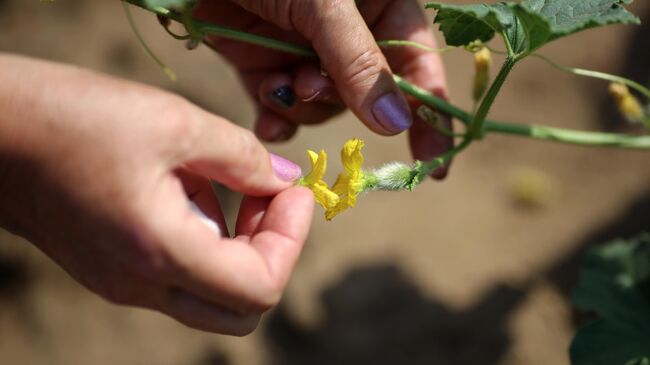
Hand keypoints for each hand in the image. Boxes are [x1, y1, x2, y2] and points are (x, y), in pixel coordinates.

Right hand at [0, 54, 312, 334]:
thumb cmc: (73, 117)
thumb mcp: (175, 122)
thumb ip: (242, 157)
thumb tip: (286, 179)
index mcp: (160, 252)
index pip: (260, 288)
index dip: (292, 239)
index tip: (294, 190)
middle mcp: (142, 285)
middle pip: (241, 308)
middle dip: (272, 251)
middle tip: (268, 194)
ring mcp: (125, 284)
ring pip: (212, 292)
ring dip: (240, 242)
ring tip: (224, 178)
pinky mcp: (114, 270)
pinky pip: (179, 272)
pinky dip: (205, 238)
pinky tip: (189, 184)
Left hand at [194, 0, 452, 177]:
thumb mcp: (325, 3)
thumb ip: (359, 61)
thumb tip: (397, 122)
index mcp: (379, 6)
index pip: (416, 64)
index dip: (429, 113)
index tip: (436, 160)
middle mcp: (347, 35)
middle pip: (365, 95)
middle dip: (340, 99)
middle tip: (310, 83)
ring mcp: (305, 54)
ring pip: (323, 108)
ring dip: (302, 104)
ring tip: (279, 81)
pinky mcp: (265, 68)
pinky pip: (283, 111)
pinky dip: (275, 118)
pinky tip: (265, 113)